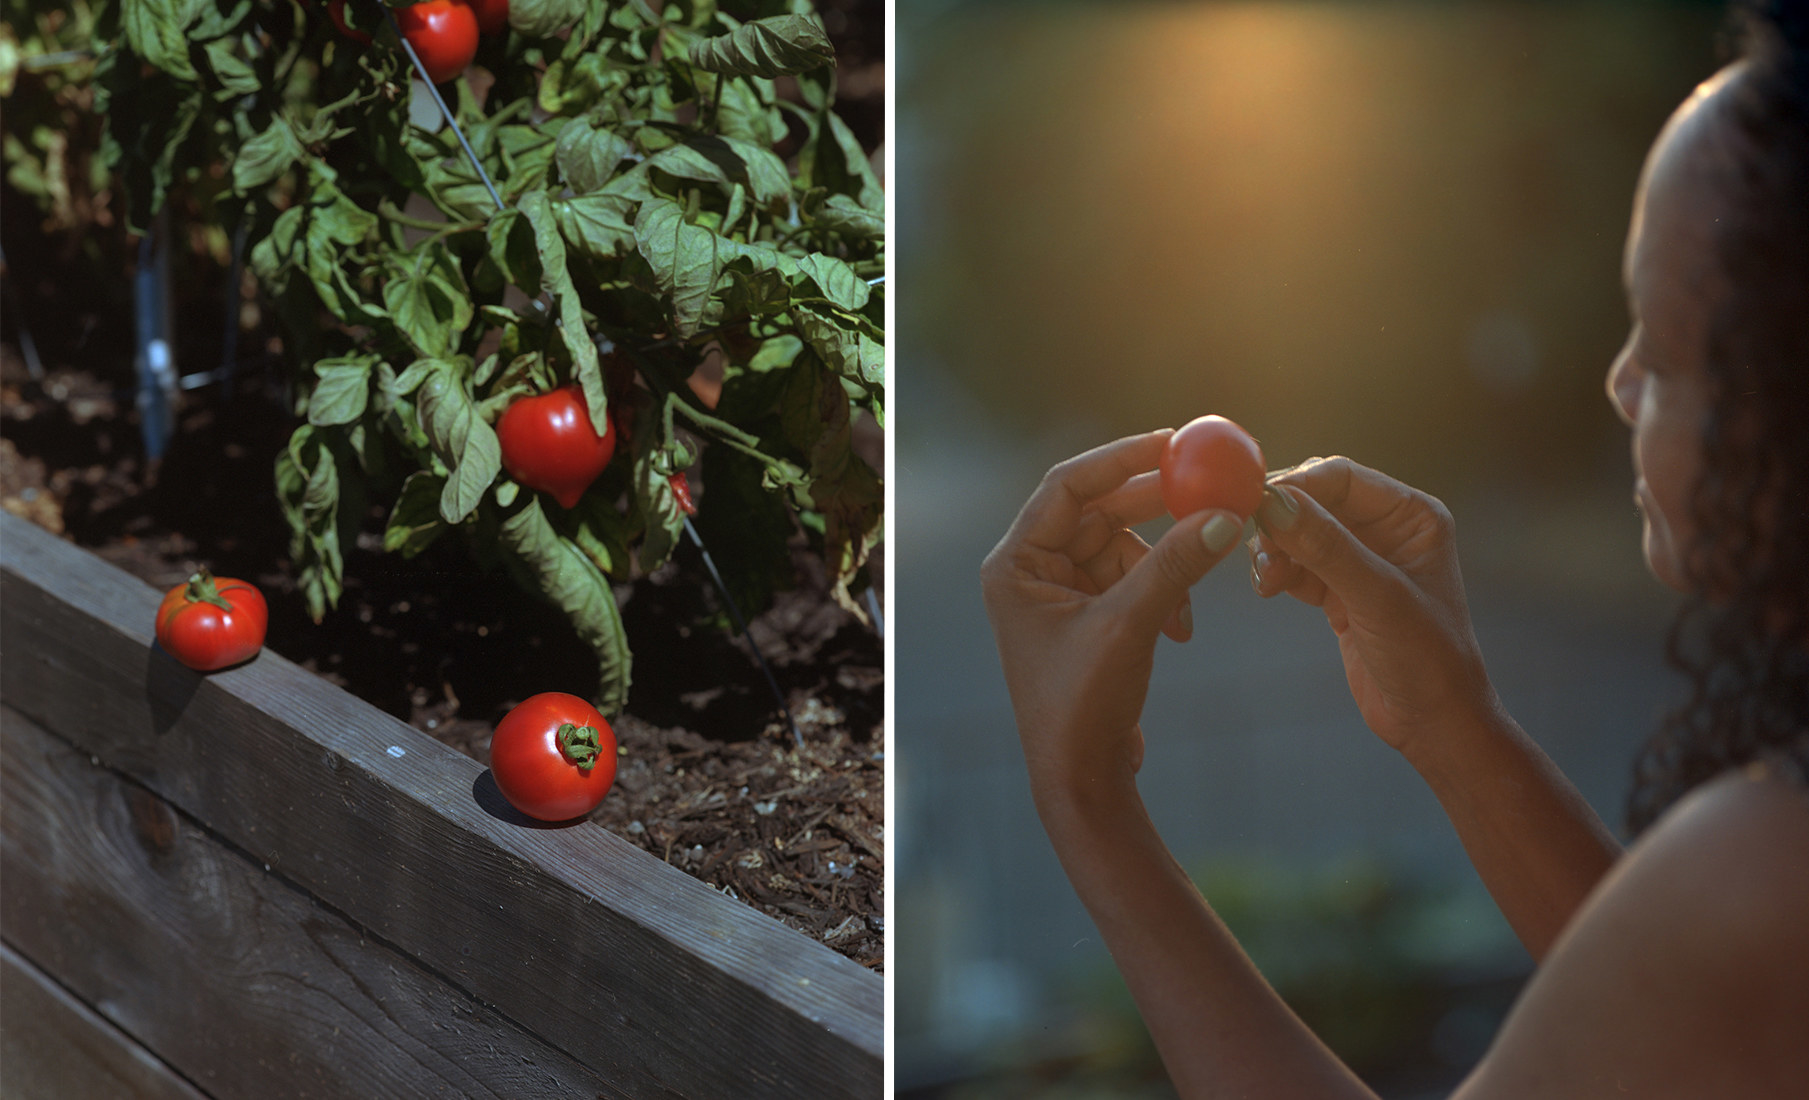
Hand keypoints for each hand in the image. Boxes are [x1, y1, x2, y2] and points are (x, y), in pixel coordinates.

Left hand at [981, 431, 1244, 791]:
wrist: (1082, 778)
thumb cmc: (1083, 705)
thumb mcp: (1129, 626)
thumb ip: (1174, 566)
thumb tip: (1224, 514)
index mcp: (1015, 565)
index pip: (1066, 486)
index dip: (1119, 459)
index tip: (1172, 442)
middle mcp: (1031, 571)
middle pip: (1098, 510)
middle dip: (1154, 506)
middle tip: (1206, 488)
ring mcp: (1060, 593)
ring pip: (1125, 545)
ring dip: (1164, 568)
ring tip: (1183, 611)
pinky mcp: (1089, 615)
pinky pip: (1134, 577)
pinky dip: (1163, 593)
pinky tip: (1179, 630)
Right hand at [1250, 456, 1501, 756]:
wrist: (1433, 724)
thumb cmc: (1428, 659)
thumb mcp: (1376, 597)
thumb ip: (1326, 546)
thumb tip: (1274, 502)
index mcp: (1412, 516)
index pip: (1340, 478)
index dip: (1296, 486)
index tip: (1254, 504)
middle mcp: (1387, 529)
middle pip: (1314, 500)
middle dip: (1280, 520)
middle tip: (1257, 546)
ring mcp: (1361, 560)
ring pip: (1298, 532)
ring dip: (1273, 549)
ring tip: (1266, 580)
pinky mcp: (1339, 590)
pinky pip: (1295, 563)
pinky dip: (1276, 572)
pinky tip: (1269, 589)